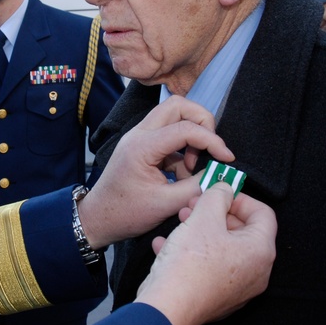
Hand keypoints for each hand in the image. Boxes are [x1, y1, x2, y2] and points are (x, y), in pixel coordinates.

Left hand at [77, 96, 232, 248]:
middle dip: (202, 122)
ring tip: (192, 168)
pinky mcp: (143, 145)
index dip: (212, 140)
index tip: (227, 159)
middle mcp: (139, 134)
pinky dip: (182, 150)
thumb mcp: (165, 204)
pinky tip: (181, 175)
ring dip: (191, 137)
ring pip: (173, 116)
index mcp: (142, 146)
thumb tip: (221, 174)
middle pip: (178, 106)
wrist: (98, 218)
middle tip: (211, 148)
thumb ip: (196, 187)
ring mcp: (139, 137)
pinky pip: (169, 134)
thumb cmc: (125, 214)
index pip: (185, 128)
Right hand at [134, 184, 276, 324]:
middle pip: (242, 232)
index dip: (240, 198)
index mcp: (261, 251)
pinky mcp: (218, 299)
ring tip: (179, 223)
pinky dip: (193, 254)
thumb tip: (225, 189)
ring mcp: (238, 289)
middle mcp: (256, 273)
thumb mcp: (203, 217)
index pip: (263, 214)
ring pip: (223, 250)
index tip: (219, 193)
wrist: (168, 307)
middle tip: (193, 205)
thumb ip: (218, 195)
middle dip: (216, 214)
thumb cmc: (189, 264)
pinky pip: (210, 269)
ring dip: (202, 231)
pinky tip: (167, 247)